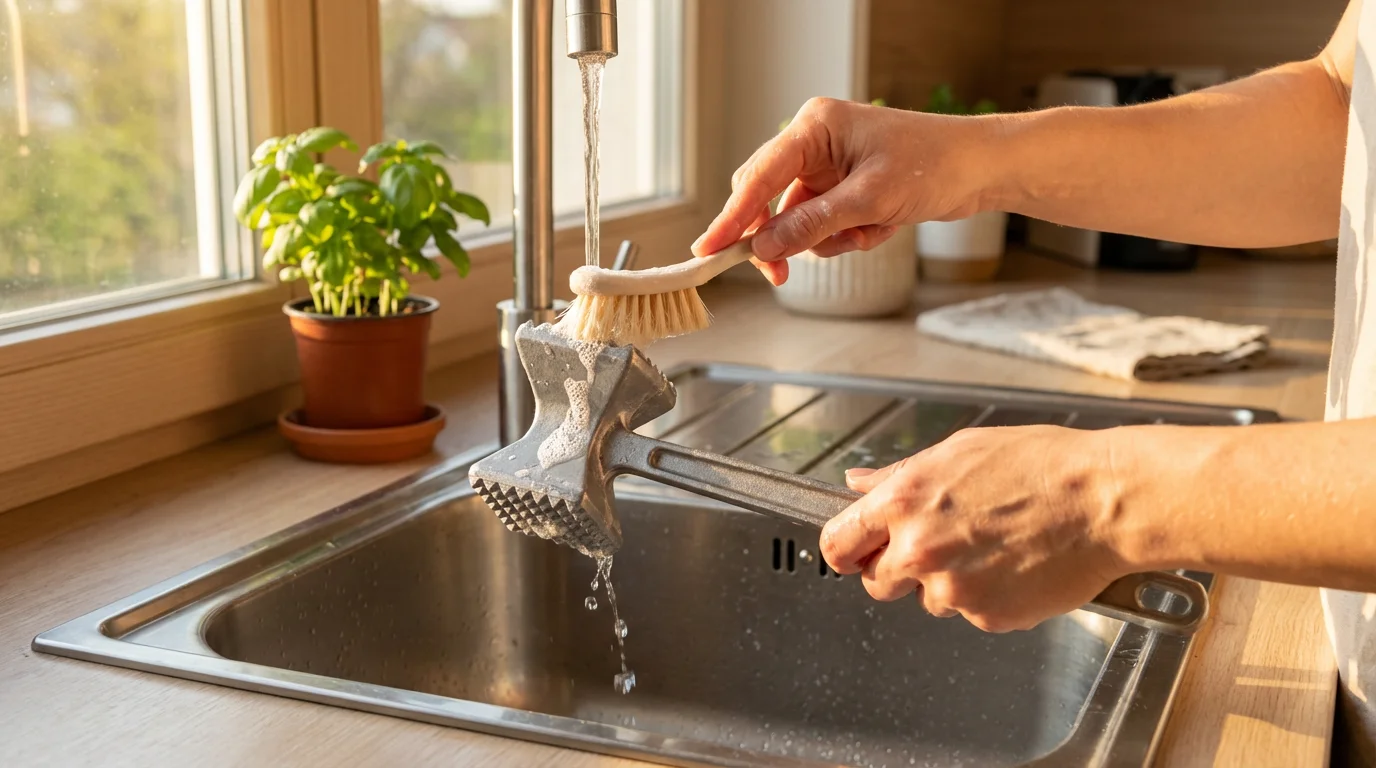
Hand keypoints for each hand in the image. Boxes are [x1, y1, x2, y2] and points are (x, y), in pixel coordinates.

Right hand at [692, 97, 998, 284]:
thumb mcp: (870, 201)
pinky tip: (880, 229)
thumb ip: (813, 224)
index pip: (759, 177)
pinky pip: (823, 227)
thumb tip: (765, 247)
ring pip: (796, 220)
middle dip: (781, 238)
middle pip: (768, 199)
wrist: (981, 168)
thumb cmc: (933, 165)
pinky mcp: (842, 189)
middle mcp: (815, 144)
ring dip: (827, 240)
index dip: (732, 217)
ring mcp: (828, 168)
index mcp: (814, 127)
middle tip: (779, 275)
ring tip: (868, 232)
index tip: (708, 249)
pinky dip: (847, 238)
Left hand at [819, 425, 1128, 632]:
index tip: (851, 554)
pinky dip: (986, 597)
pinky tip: (1013, 564)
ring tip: (991, 547)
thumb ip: (900, 475)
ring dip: (947, 583)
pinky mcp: (987, 617)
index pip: (838, 543)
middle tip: (935, 546)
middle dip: (895, 569)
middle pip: (875, 583)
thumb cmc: (1042, 465)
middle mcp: (920, 549)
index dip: (843, 551)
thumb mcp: (959, 450)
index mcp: (904, 502)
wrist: (1105, 499)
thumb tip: (858, 484)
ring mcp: (953, 589)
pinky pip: (970, 614)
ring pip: (927, 600)